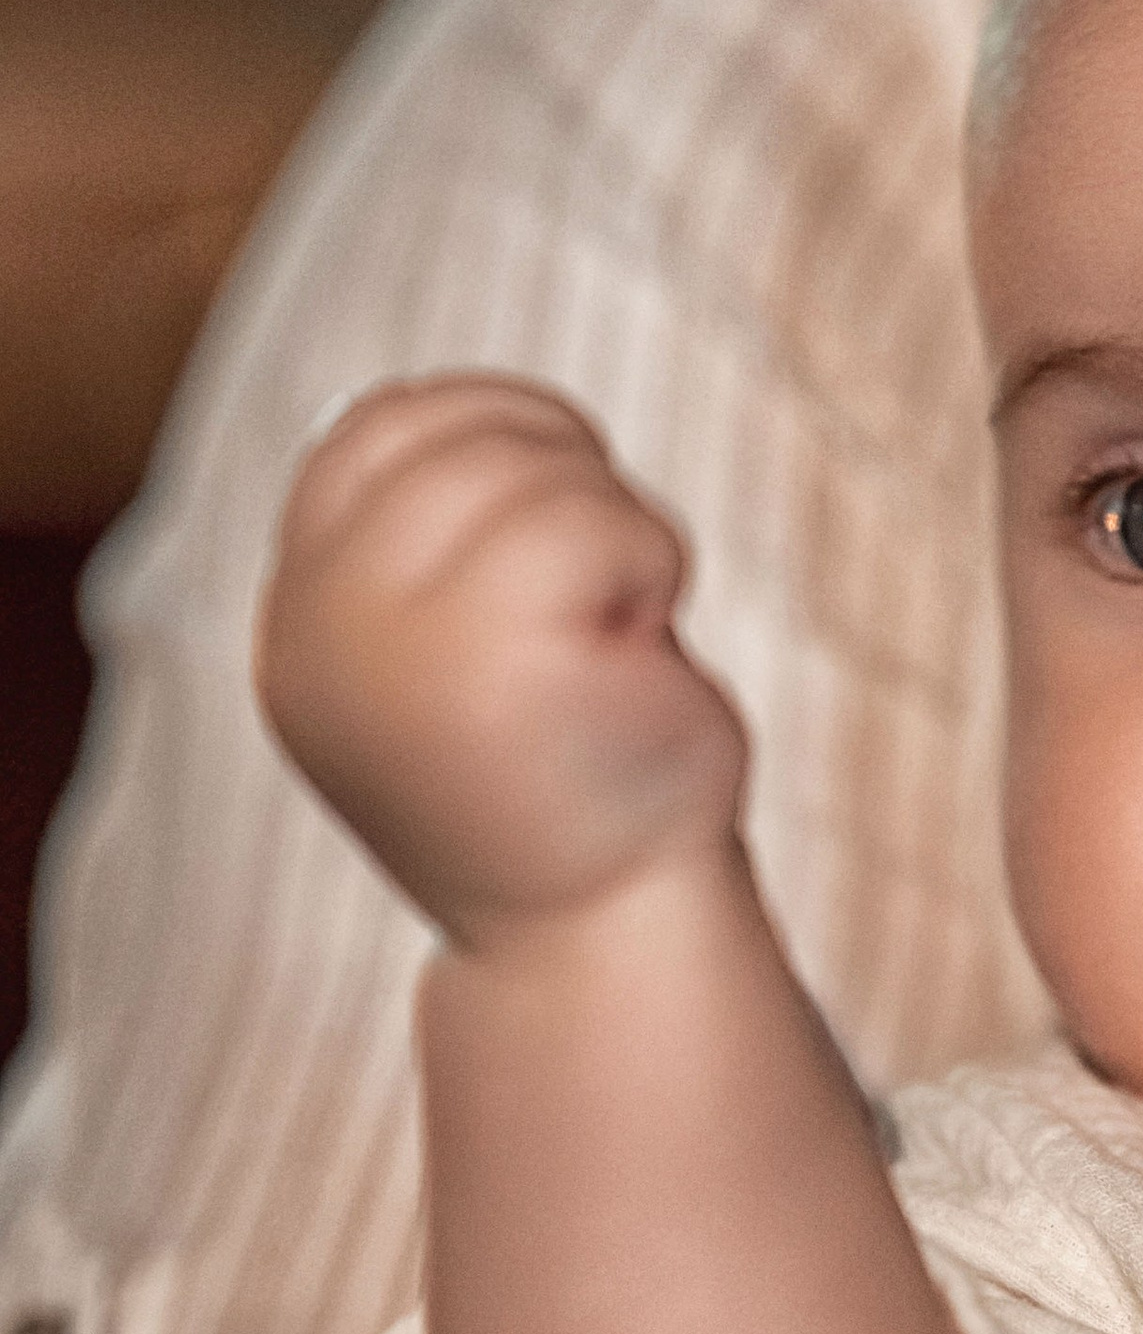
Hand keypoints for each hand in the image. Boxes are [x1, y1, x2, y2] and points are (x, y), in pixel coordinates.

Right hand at [257, 375, 748, 946]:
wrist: (609, 928)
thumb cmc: (571, 776)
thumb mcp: (454, 647)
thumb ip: (420, 541)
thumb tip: (440, 405)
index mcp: (300, 623)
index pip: (367, 431)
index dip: (486, 428)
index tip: (560, 513)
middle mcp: (316, 626)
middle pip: (445, 431)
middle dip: (560, 476)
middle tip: (604, 594)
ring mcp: (388, 638)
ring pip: (523, 465)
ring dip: (616, 526)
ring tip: (616, 634)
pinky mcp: (483, 652)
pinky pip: (594, 519)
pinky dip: (651, 562)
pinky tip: (640, 652)